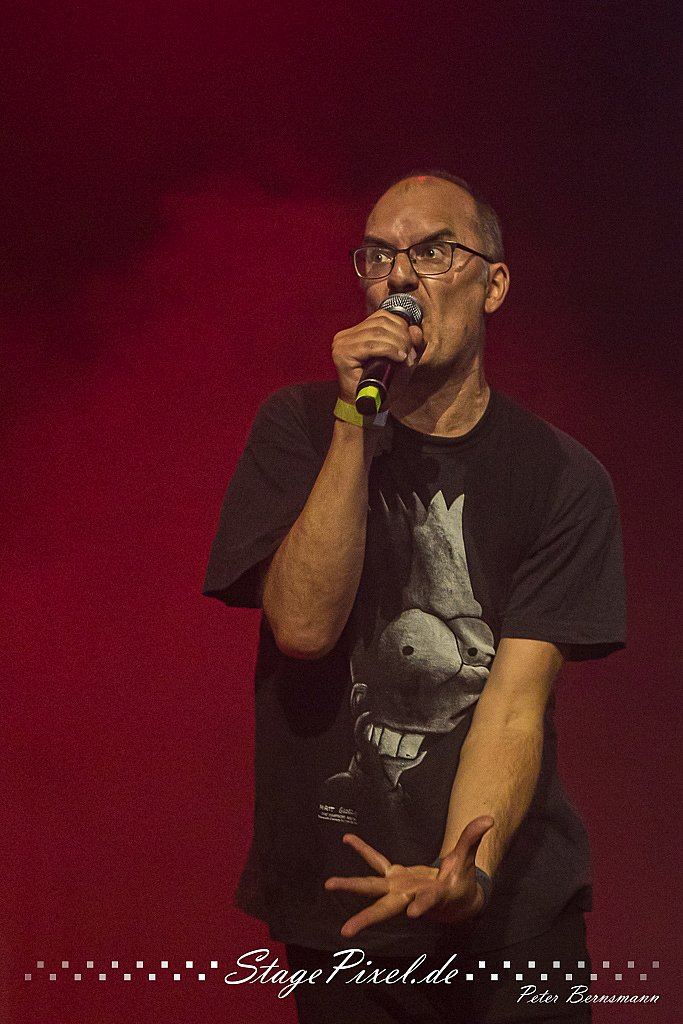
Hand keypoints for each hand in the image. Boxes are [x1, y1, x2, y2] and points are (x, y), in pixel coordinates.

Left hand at [324, 816, 493, 937]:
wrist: (453, 897)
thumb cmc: (460, 880)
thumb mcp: (467, 859)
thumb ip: (473, 837)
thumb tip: (488, 818)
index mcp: (430, 896)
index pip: (426, 902)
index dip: (422, 905)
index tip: (414, 912)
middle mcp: (408, 896)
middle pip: (386, 908)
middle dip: (367, 918)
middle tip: (347, 930)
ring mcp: (398, 887)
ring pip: (372, 888)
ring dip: (351, 887)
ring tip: (329, 884)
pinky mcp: (394, 876)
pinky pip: (376, 861)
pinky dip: (363, 850)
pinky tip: (348, 839)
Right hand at [332, 310, 422, 405]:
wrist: (368, 409)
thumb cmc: (384, 387)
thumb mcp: (403, 361)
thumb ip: (411, 344)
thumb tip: (416, 329)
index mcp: (357, 332)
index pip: (382, 316)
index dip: (402, 326)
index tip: (411, 344)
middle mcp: (346, 335)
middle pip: (381, 322)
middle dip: (401, 336)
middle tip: (409, 354)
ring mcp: (342, 343)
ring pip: (378, 332)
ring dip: (397, 344)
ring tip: (404, 358)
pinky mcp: (342, 354)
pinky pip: (371, 345)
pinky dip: (389, 350)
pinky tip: (398, 358)